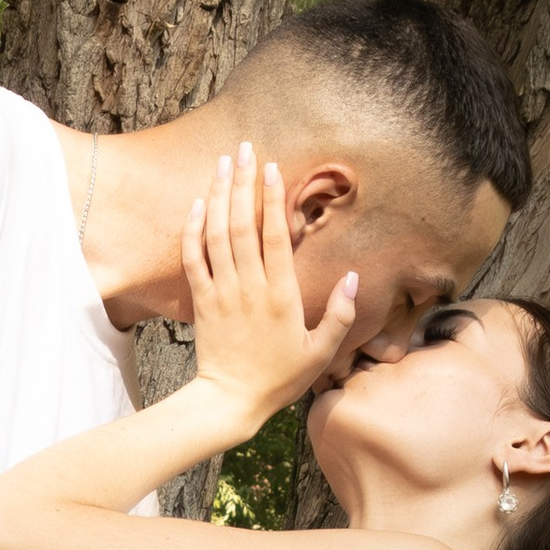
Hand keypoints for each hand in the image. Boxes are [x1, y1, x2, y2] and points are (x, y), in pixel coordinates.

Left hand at [174, 144, 357, 442]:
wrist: (230, 401)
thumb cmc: (280, 378)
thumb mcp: (321, 352)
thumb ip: (341, 314)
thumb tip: (356, 277)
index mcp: (281, 294)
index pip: (275, 236)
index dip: (272, 198)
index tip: (270, 167)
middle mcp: (249, 286)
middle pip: (243, 224)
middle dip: (242, 182)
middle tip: (243, 148)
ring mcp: (222, 292)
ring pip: (217, 234)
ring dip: (218, 195)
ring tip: (222, 164)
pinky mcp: (202, 301)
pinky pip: (194, 258)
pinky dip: (193, 229)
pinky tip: (197, 204)